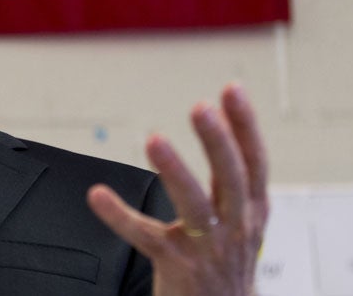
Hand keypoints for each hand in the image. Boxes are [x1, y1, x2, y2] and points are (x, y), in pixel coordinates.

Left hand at [87, 84, 267, 295]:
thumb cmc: (226, 261)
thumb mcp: (243, 220)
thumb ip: (234, 181)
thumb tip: (224, 126)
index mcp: (251, 210)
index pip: (253, 161)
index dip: (245, 125)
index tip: (232, 89)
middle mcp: (235, 226)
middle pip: (231, 178)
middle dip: (217, 141)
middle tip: (200, 108)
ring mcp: (207, 247)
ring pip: (193, 205)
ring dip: (175, 170)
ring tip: (155, 139)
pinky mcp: (176, 264)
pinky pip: (144, 235)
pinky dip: (119, 215)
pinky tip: (98, 195)